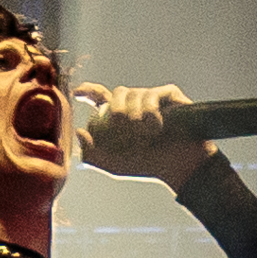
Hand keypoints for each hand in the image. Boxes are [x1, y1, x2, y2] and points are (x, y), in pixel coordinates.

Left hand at [74, 81, 207, 189]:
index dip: (88, 90)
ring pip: (133, 94)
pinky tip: (156, 128)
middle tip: (122, 129)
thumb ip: (91, 154)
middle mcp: (135, 103)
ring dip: (134, 118)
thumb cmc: (148, 165)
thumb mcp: (114, 165)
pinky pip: (151, 96)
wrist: (179, 166)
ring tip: (145, 135)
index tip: (77, 92)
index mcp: (119, 116)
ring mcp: (152, 96)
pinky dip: (150, 114)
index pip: (100, 97)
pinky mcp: (169, 94)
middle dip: (115, 111)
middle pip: (116, 93)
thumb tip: (79, 131)